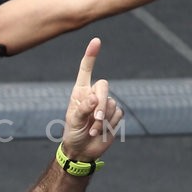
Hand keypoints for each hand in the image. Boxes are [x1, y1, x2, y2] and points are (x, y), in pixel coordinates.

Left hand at [61, 38, 122, 161]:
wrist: (83, 150)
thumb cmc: (73, 134)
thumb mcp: (74, 122)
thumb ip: (83, 109)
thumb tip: (94, 98)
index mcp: (80, 92)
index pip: (86, 70)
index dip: (91, 55)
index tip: (96, 41)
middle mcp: (93, 95)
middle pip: (104, 86)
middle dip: (101, 104)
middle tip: (95, 121)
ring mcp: (105, 104)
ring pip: (112, 103)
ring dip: (104, 120)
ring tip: (93, 130)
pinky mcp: (115, 114)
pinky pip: (118, 113)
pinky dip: (111, 124)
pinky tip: (102, 131)